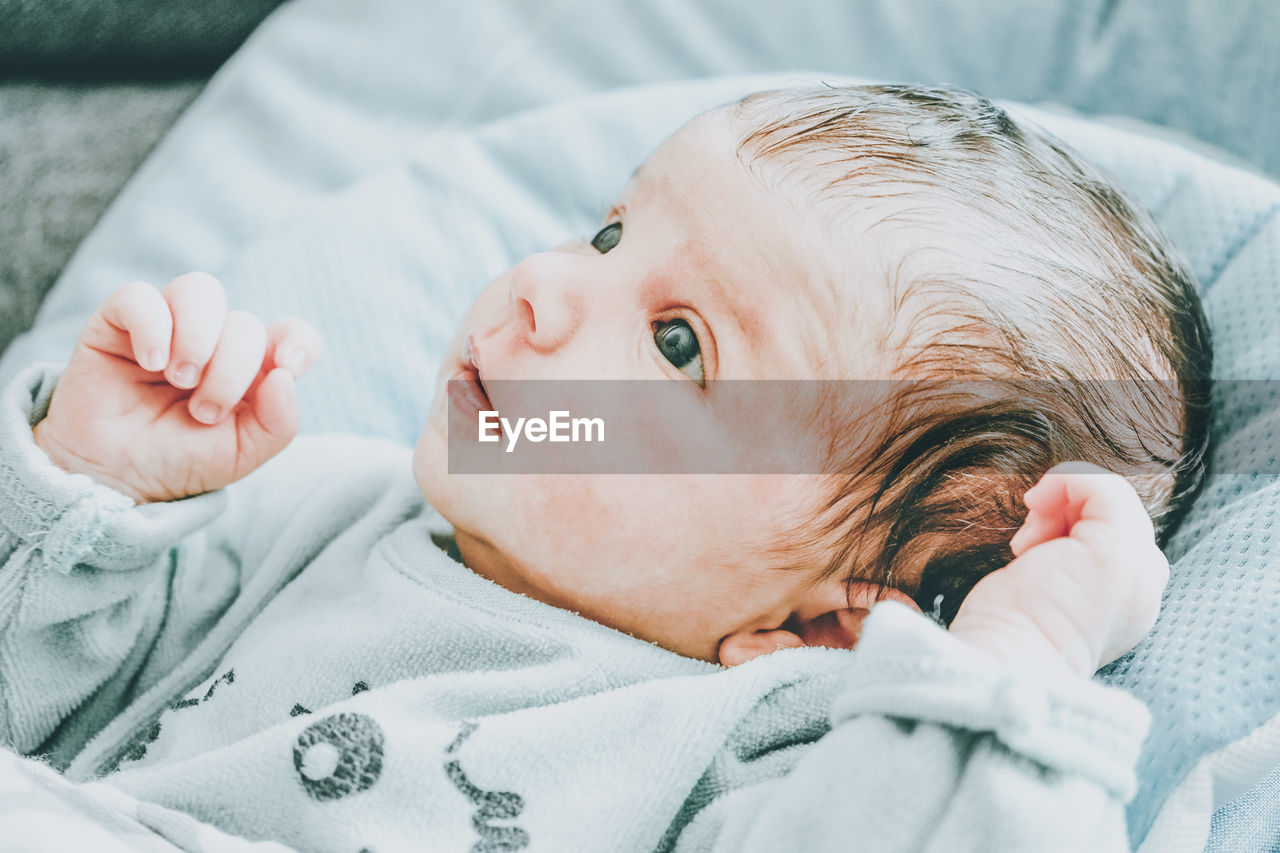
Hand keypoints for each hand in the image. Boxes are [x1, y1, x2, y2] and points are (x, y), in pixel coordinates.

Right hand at [32, 273, 322, 503]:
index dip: (299, 341)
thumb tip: (285, 376)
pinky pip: (139, 295)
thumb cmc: (180, 462)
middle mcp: (215, 340)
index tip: (287, 366)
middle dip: (230, 371)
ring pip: (201, 290)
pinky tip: (150, 362)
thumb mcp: (241, 454)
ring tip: (179, 379)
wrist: (115, 479)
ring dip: (198, 337)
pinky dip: (152, 326)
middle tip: (204, 412)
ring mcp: (169, 326)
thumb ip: (278, 422)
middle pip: (245, 324)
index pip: (292, 333)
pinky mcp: (118, 323)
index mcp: (252, 369)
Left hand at [948, 462, 1168, 677]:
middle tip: (1024, 545)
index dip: (1068, 532)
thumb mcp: (1045, 597)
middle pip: (1112, 520)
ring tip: (1027, 542)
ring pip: (1110, 501)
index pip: (1112, 542)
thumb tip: (1048, 536)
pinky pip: (1105, 487)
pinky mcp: (1120, 551)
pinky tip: (1035, 504)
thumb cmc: (1007, 635)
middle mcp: (1143, 591)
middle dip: (1062, 517)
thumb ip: (1066, 568)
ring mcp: (1138, 571)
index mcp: (1127, 607)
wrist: (1006, 662)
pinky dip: (1066, 481)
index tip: (1028, 552)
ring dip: (1059, 505)